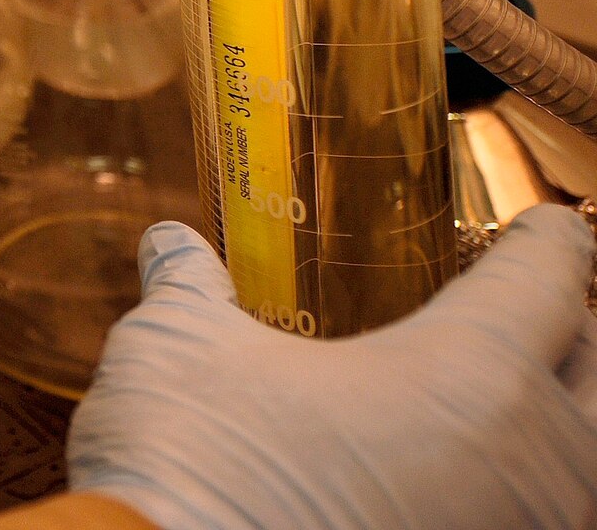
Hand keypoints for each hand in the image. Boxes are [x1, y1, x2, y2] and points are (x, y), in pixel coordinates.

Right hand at [69, 208, 596, 529]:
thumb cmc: (194, 470)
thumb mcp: (178, 350)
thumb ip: (190, 286)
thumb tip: (171, 245)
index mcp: (469, 374)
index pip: (549, 281)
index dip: (550, 243)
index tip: (546, 228)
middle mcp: (529, 462)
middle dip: (572, 335)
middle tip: (530, 310)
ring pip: (583, 467)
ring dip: (556, 425)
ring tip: (499, 400)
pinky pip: (537, 522)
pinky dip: (516, 491)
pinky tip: (457, 480)